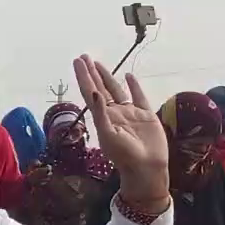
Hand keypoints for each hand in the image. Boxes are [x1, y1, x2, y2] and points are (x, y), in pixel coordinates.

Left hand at [73, 55, 168, 211]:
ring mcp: (129, 113)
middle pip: (100, 88)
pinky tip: (128, 75)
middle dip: (91, 73)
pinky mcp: (145, 115)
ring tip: (98, 63)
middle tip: (83, 57)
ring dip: (107, 76)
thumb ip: (101, 113)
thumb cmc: (125, 155)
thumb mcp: (108, 135)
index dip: (84, 76)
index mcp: (103, 117)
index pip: (90, 92)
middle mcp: (114, 113)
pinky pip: (138, 96)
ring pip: (116, 90)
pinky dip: (133, 85)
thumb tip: (93, 92)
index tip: (78, 61)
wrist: (146, 168)